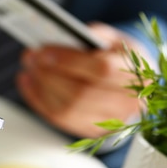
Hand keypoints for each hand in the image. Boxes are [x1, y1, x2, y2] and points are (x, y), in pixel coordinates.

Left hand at [17, 22, 152, 137]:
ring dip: (40, 87)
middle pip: (80, 94)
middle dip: (49, 74)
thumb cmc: (120, 58)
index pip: (101, 70)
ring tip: (29, 67)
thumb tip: (64, 35)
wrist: (135, 87)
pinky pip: (59, 119)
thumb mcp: (115, 39)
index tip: (44, 50)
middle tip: (30, 56)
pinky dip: (39, 100)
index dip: (69, 61)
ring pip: (67, 110)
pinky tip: (29, 82)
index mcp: (138, 76)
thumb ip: (95, 35)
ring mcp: (109, 123)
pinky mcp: (91, 132)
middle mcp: (127, 104)